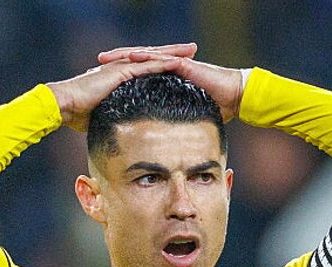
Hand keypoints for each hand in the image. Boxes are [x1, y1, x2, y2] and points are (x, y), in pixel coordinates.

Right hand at [46, 44, 196, 130]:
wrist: (64, 105)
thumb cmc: (77, 114)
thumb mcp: (102, 115)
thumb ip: (114, 118)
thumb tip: (122, 133)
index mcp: (118, 76)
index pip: (145, 67)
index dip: (162, 64)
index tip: (180, 64)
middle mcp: (121, 68)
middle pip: (152, 57)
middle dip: (173, 52)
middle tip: (193, 49)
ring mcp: (120, 68)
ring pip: (152, 57)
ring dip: (172, 53)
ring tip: (191, 50)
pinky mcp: (119, 72)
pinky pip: (145, 66)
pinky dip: (162, 63)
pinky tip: (177, 62)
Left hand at [96, 46, 245, 120]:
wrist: (235, 97)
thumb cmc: (216, 108)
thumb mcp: (186, 118)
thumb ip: (174, 126)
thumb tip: (163, 145)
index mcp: (166, 79)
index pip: (138, 74)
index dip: (119, 75)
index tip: (100, 79)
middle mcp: (169, 68)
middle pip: (137, 62)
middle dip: (116, 62)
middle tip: (96, 63)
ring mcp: (176, 64)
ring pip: (146, 56)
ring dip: (125, 56)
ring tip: (107, 58)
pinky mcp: (184, 65)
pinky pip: (162, 59)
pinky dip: (146, 57)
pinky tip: (131, 58)